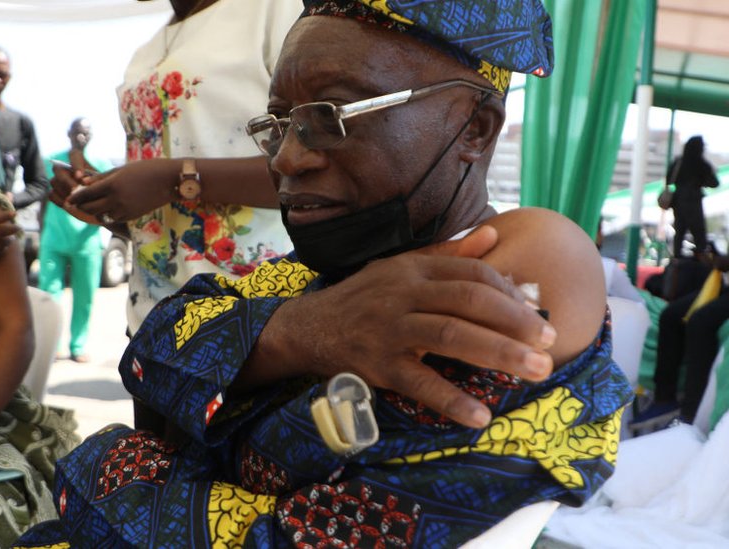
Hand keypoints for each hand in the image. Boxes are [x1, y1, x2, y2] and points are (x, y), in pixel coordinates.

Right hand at [49, 161, 98, 223]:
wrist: (103, 205)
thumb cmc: (105, 190)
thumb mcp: (104, 183)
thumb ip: (95, 180)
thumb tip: (84, 182)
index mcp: (79, 162)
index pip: (73, 155)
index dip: (75, 165)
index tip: (80, 177)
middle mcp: (67, 170)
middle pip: (58, 169)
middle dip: (66, 180)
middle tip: (75, 190)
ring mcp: (60, 182)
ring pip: (54, 182)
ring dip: (63, 190)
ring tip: (74, 199)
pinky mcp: (57, 194)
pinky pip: (52, 195)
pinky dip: (59, 200)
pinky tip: (69, 205)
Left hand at [65, 159, 176, 222]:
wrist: (169, 181)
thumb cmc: (146, 169)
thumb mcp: (122, 169)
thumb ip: (102, 177)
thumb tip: (85, 182)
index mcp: (112, 185)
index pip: (86, 193)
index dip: (75, 196)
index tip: (68, 198)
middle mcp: (116, 200)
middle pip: (90, 208)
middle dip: (81, 206)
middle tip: (76, 204)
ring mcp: (124, 210)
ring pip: (100, 216)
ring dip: (93, 212)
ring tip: (91, 206)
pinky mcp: (131, 216)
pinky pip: (112, 219)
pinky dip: (106, 215)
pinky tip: (106, 209)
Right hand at [269, 226, 555, 427]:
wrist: (310, 327)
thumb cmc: (364, 298)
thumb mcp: (402, 267)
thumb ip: (448, 255)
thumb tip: (493, 234)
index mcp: (414, 268)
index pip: (472, 274)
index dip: (510, 294)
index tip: (537, 314)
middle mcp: (403, 293)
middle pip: (469, 302)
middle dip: (516, 322)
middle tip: (550, 343)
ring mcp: (390, 329)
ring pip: (451, 336)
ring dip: (498, 353)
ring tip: (534, 370)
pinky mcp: (377, 364)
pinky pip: (419, 382)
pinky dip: (450, 399)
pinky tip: (478, 416)